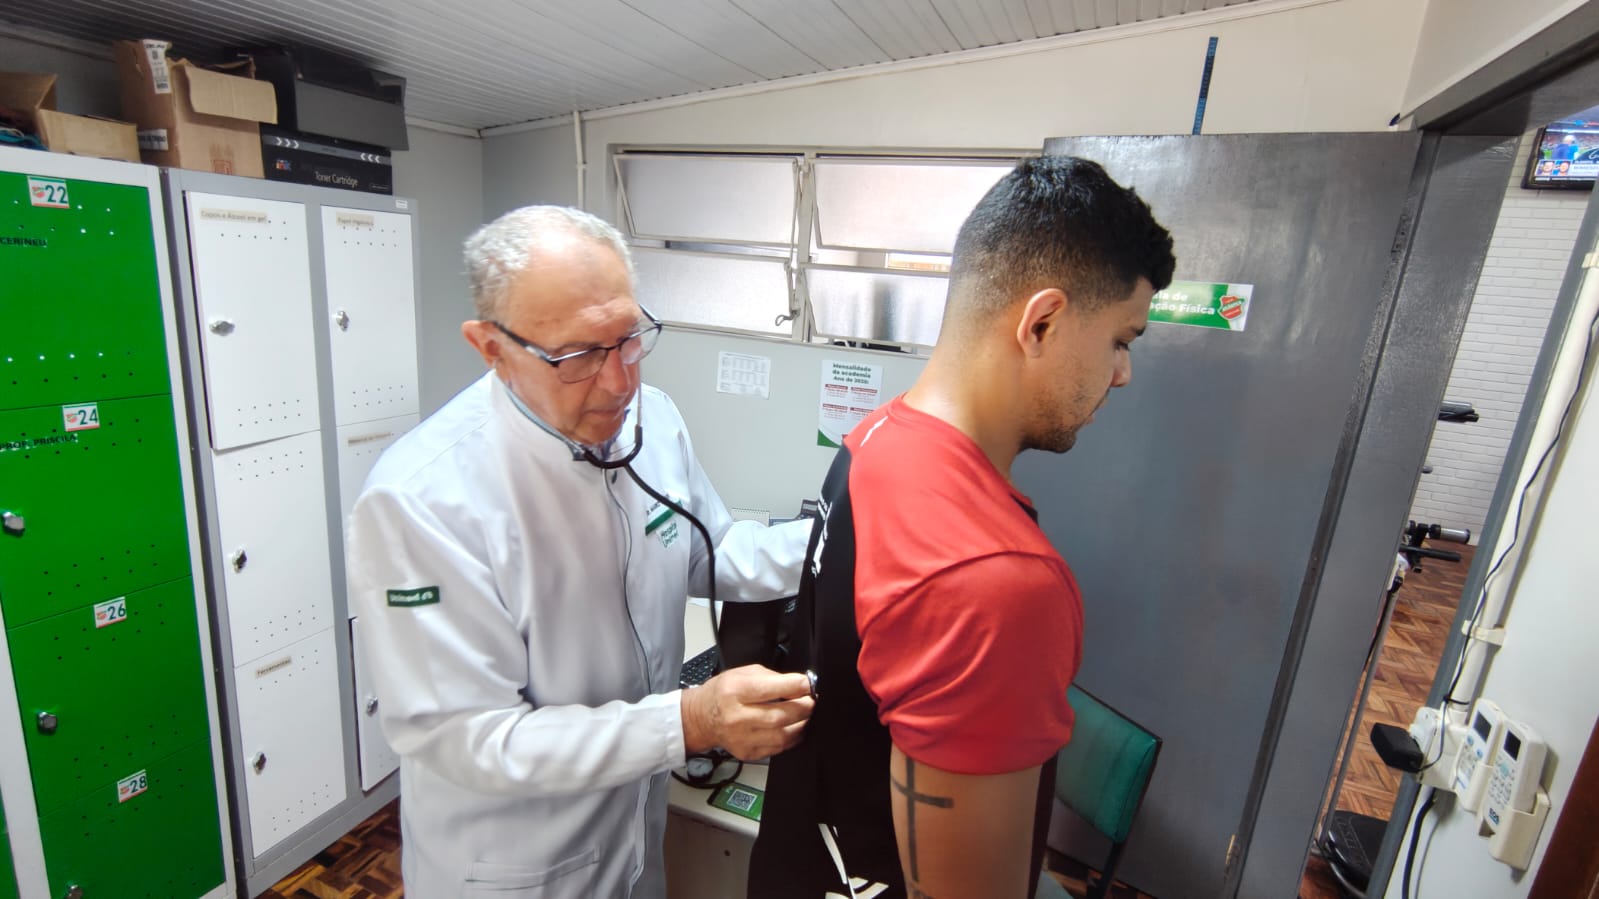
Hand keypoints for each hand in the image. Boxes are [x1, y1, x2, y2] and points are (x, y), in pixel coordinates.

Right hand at [681, 665, 814, 760]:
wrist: (702, 718)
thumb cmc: (723, 693)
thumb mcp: (743, 673)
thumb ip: (772, 677)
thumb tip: (800, 684)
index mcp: (735, 692)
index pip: (771, 690)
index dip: (796, 686)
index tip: (809, 684)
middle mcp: (737, 717)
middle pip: (780, 715)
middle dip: (803, 707)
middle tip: (811, 700)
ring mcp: (742, 738)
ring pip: (783, 735)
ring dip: (801, 724)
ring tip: (805, 715)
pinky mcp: (748, 752)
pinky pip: (778, 748)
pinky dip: (791, 738)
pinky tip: (793, 728)